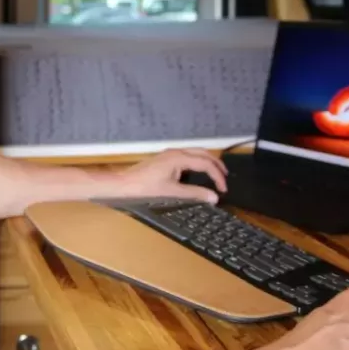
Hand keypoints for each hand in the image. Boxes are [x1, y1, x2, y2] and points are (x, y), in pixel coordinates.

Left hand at [113, 148, 227, 202]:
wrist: (123, 183)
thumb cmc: (145, 188)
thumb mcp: (172, 192)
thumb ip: (194, 194)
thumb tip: (213, 197)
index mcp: (179, 158)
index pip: (205, 164)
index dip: (217, 176)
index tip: (223, 189)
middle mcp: (176, 152)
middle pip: (203, 154)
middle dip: (216, 165)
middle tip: (225, 178)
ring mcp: (170, 154)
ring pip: (196, 153)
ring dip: (208, 162)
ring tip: (216, 174)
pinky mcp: (166, 159)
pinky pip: (188, 156)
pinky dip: (198, 163)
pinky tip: (199, 173)